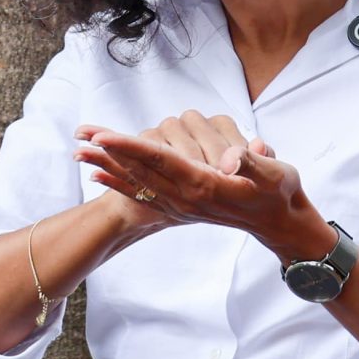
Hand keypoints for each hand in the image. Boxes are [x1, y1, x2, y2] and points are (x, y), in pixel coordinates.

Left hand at [74, 112, 324, 256]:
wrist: (280, 223)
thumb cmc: (280, 192)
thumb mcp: (274, 174)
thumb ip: (252, 163)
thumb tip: (233, 159)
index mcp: (203, 184)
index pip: (159, 160)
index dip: (130, 147)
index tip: (102, 136)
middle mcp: (185, 197)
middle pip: (138, 170)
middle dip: (107, 153)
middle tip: (78, 136)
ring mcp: (180, 204)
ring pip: (136, 182)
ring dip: (106, 167)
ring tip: (78, 152)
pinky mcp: (180, 207)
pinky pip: (142, 194)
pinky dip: (118, 185)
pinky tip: (98, 177)